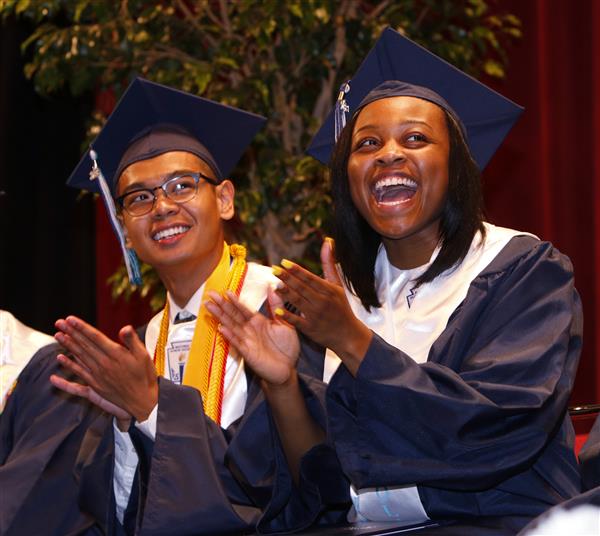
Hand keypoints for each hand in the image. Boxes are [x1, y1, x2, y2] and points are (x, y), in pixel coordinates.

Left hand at [52, 316, 157, 421]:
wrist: (143, 402)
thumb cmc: (145, 377)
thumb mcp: (144, 356)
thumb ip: (132, 341)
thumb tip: (125, 328)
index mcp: (115, 355)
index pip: (94, 338)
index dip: (82, 328)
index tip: (70, 319)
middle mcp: (103, 365)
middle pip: (84, 346)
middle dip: (71, 333)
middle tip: (59, 323)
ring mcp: (97, 377)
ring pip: (79, 358)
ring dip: (67, 346)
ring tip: (57, 336)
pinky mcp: (95, 387)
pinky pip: (77, 378)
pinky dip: (67, 372)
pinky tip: (57, 366)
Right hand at [204, 289, 299, 385]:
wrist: (287, 369)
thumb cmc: (286, 347)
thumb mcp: (285, 323)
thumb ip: (277, 306)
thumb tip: (274, 287)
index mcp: (258, 322)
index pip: (244, 309)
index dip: (235, 301)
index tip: (226, 291)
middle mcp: (250, 330)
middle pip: (233, 315)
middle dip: (222, 305)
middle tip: (210, 294)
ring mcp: (247, 341)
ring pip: (231, 326)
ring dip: (220, 316)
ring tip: (209, 307)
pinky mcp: (248, 353)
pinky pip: (237, 342)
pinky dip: (229, 335)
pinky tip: (221, 328)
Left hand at [273, 239, 371, 374]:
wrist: (348, 335)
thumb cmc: (341, 307)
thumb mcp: (338, 285)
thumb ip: (329, 264)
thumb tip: (327, 241)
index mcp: (329, 290)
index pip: (310, 278)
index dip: (296, 270)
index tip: (283, 263)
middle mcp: (323, 301)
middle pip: (302, 288)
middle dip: (288, 278)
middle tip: (274, 270)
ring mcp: (316, 316)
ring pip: (299, 302)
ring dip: (286, 293)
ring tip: (275, 285)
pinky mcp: (311, 329)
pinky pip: (297, 321)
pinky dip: (287, 316)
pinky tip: (277, 310)